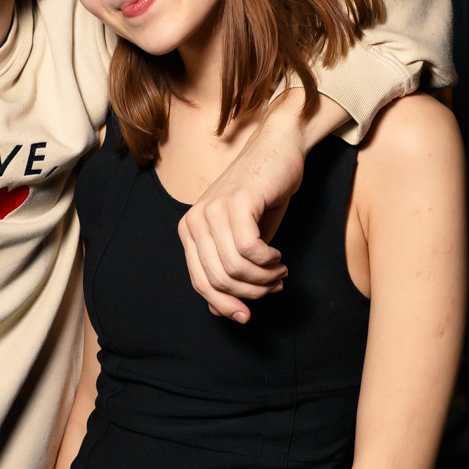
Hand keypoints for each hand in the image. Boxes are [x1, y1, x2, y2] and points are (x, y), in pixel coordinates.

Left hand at [178, 107, 305, 324]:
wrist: (278, 151)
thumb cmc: (262, 196)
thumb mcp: (242, 239)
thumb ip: (228, 270)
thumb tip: (220, 311)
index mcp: (189, 231)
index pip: (200, 282)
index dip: (224, 305)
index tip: (248, 316)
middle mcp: (194, 221)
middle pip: (218, 279)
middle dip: (250, 292)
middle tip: (273, 286)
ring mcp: (213, 210)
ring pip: (235, 267)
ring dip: (263, 277)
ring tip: (279, 271)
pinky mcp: (237, 203)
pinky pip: (249, 249)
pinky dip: (268, 260)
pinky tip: (278, 257)